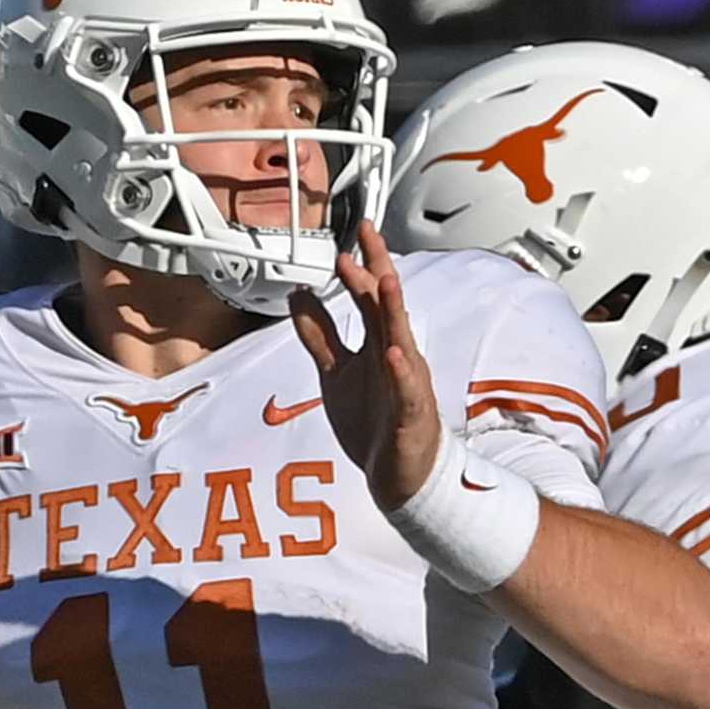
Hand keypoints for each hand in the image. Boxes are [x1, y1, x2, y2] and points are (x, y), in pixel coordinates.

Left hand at [289, 221, 442, 510]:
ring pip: (401, 340)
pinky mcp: (410, 416)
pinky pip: (407, 391)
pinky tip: (392, 354)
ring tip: (385, 282)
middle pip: (387, 308)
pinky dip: (400, 372)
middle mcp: (397, 357)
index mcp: (379, 345)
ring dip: (393, 311)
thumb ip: (319, 335)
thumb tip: (299, 297)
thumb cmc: (374, 421)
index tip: (357, 233)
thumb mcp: (336, 372)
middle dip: (376, 274)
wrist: (400, 475)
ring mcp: (406, 385)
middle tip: (365, 240)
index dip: (366, 264)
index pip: (373, 297)